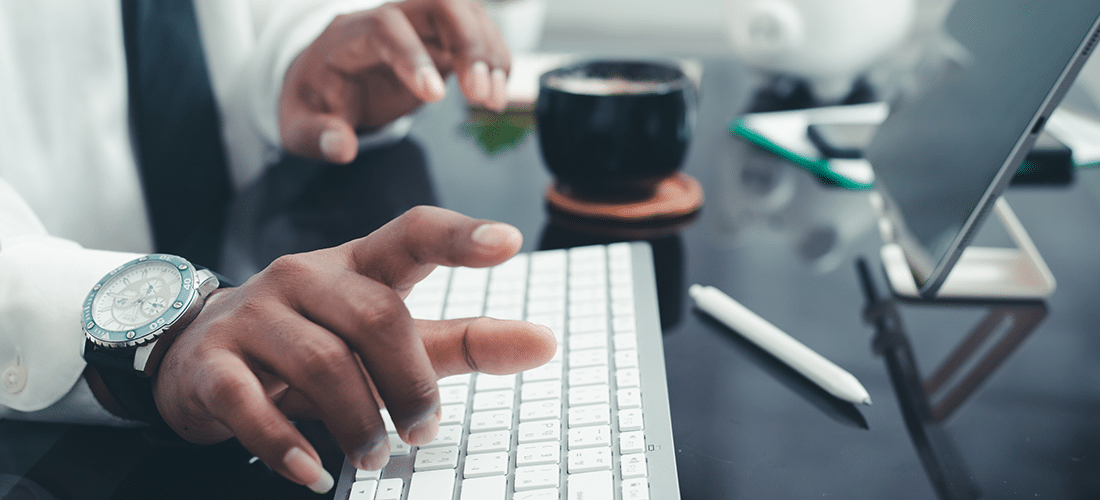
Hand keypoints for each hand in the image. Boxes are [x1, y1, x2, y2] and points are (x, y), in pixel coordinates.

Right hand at [151, 206, 555, 492]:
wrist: (196, 355)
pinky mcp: (212, 363)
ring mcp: (254, 316)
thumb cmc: (314, 342)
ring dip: (359, 422)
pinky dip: (286, 445)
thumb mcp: (388, 339)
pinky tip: (312, 472)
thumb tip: (546, 342)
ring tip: (372, 456)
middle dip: (411, 383)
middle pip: (377, 316)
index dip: (459, 236)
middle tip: (422, 431)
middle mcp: (305, 277)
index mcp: (357, 265)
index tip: (510, 243)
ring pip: (322, 362)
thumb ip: (463, 342)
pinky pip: (249, 403)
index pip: (412, 234)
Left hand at [279, 0, 510, 163]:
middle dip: (469, 44)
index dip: (413, 56)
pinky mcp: (442, 41)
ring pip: (466, 13)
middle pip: (438, 4)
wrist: (327, 80)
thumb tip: (342, 147)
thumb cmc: (316, 100)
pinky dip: (496, 59)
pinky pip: (478, 33)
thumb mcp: (300, 125)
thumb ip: (317, 136)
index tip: (434, 98)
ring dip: (490, 53)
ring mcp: (419, 27)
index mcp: (347, 35)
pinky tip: (498, 92)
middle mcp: (388, 20)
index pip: (385, 28)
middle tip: (482, 94)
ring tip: (494, 100)